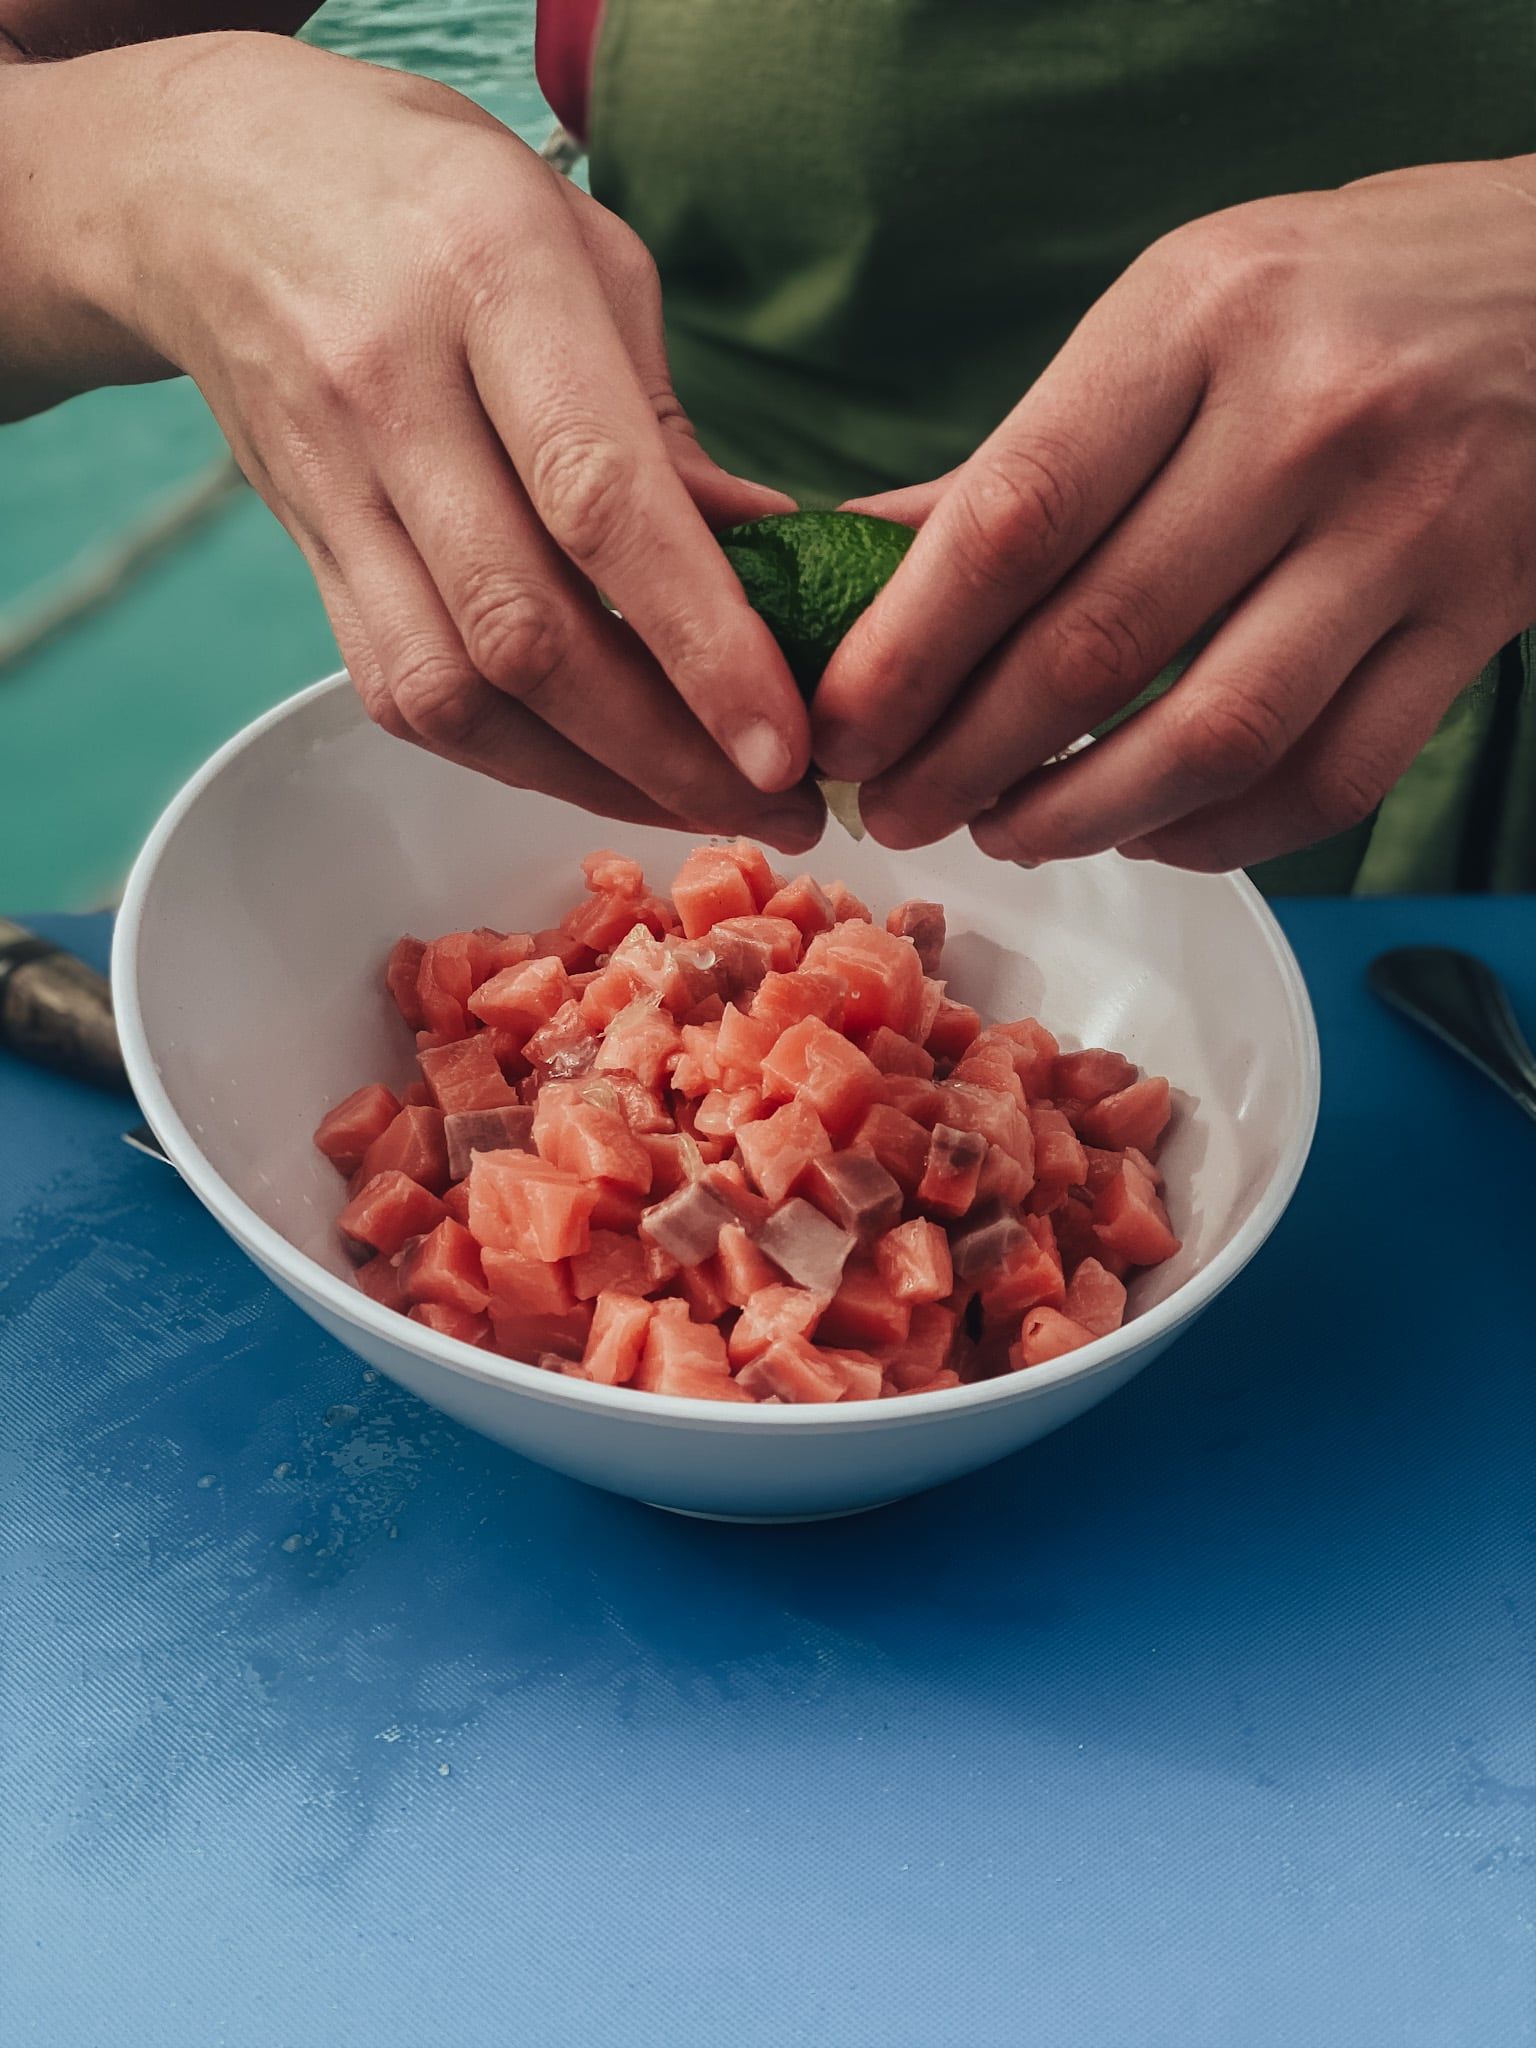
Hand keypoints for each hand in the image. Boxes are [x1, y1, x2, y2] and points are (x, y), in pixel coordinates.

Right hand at [0, 34, 818, 847]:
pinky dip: (512, 756)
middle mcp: (392, 386)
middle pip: (526, 628)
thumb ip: (670, 429)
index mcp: (490, 278)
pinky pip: (404, 694)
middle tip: (780, 808)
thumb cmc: (445, 206)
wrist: (218, 187)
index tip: (786, 744)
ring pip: (455, 689)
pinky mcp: (305, 553)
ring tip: (704, 807)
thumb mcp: (588, 257)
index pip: (600, 500)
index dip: (701, 643)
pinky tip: (600, 770)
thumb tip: (777, 574)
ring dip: (594, 777)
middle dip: (666, 751)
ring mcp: (331, 480)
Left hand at [814, 158, 1535, 870]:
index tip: (842, 728)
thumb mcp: (1172, 317)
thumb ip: (1025, 456)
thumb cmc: (1332, 299)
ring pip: (1213, 737)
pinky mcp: (1482, 618)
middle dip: (966, 760)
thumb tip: (856, 565)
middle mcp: (1310, 418)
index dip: (908, 651)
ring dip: (1082, 817)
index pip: (1015, 517)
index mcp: (1198, 320)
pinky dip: (1219, 834)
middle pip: (1096, 645)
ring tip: (1009, 831)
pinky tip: (1149, 832)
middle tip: (899, 809)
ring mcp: (1409, 526)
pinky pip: (1329, 779)